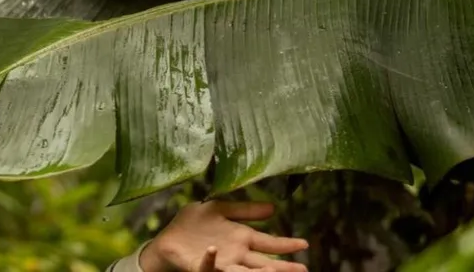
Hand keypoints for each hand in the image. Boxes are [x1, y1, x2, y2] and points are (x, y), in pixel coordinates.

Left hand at [141, 201, 308, 271]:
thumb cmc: (194, 224)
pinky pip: (207, 265)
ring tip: (271, 271)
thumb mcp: (220, 210)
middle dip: (281, 267)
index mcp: (241, 238)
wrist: (168, 237)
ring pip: (241, 271)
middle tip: (302, 270)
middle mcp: (235, 254)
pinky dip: (210, 259)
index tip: (304, 244)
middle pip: (262, 263)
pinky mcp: (200, 265)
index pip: (269, 243)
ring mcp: (220, 261)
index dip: (286, 244)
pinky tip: (214, 251)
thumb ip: (245, 210)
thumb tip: (274, 208)